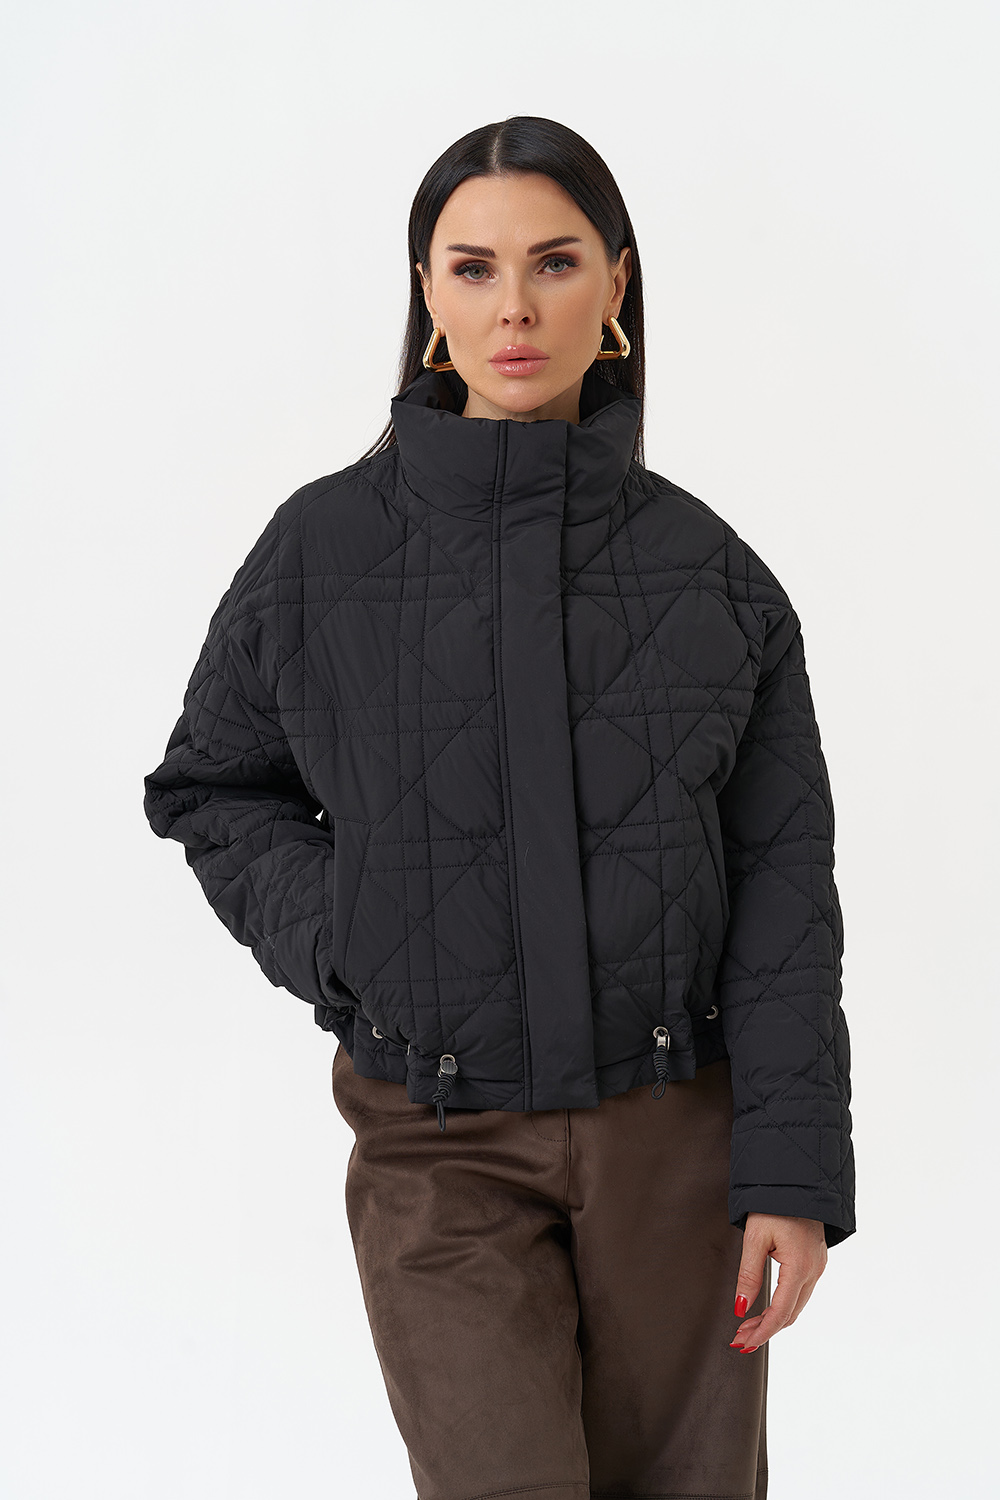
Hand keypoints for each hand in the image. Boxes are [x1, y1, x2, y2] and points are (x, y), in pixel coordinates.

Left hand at [729, 1213, 827, 1352]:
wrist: (797, 1179)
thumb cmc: (775, 1202)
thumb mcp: (755, 1238)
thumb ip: (748, 1275)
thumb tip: (740, 1307)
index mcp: (800, 1266)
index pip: (781, 1312)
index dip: (762, 1332)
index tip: (744, 1343)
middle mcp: (814, 1270)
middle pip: (791, 1314)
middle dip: (765, 1330)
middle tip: (741, 1339)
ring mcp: (818, 1266)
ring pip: (797, 1305)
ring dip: (774, 1319)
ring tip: (748, 1326)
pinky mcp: (816, 1261)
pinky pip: (801, 1292)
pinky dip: (784, 1305)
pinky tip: (768, 1308)